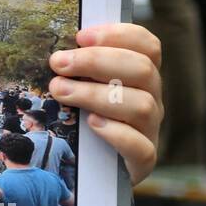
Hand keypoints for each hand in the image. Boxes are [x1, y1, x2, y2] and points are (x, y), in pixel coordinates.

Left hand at [49, 23, 161, 184]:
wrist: (94, 170)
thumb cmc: (85, 121)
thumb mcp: (83, 89)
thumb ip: (78, 70)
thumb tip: (55, 51)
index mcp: (139, 76)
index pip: (147, 45)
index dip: (117, 35)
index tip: (80, 36)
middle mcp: (151, 98)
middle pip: (142, 69)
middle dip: (96, 61)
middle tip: (58, 63)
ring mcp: (149, 130)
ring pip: (141, 105)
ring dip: (95, 94)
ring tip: (60, 91)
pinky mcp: (142, 161)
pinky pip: (141, 147)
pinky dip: (116, 133)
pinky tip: (91, 124)